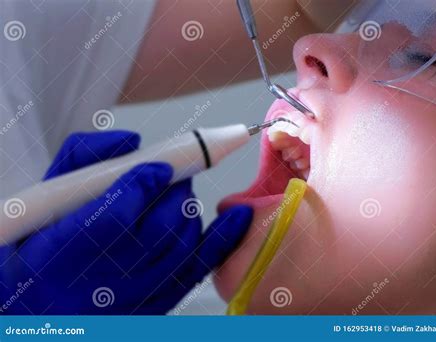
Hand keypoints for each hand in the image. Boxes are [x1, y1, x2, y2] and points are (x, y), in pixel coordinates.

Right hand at [0, 131, 252, 313]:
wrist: (46, 304)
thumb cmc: (42, 247)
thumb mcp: (44, 197)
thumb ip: (83, 159)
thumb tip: (132, 141)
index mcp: (64, 251)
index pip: (117, 216)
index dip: (143, 184)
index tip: (155, 166)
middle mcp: (104, 280)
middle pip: (162, 227)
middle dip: (173, 190)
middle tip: (167, 176)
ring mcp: (136, 295)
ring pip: (183, 241)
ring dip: (186, 209)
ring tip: (173, 197)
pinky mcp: (159, 301)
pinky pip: (200, 268)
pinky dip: (223, 239)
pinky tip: (238, 215)